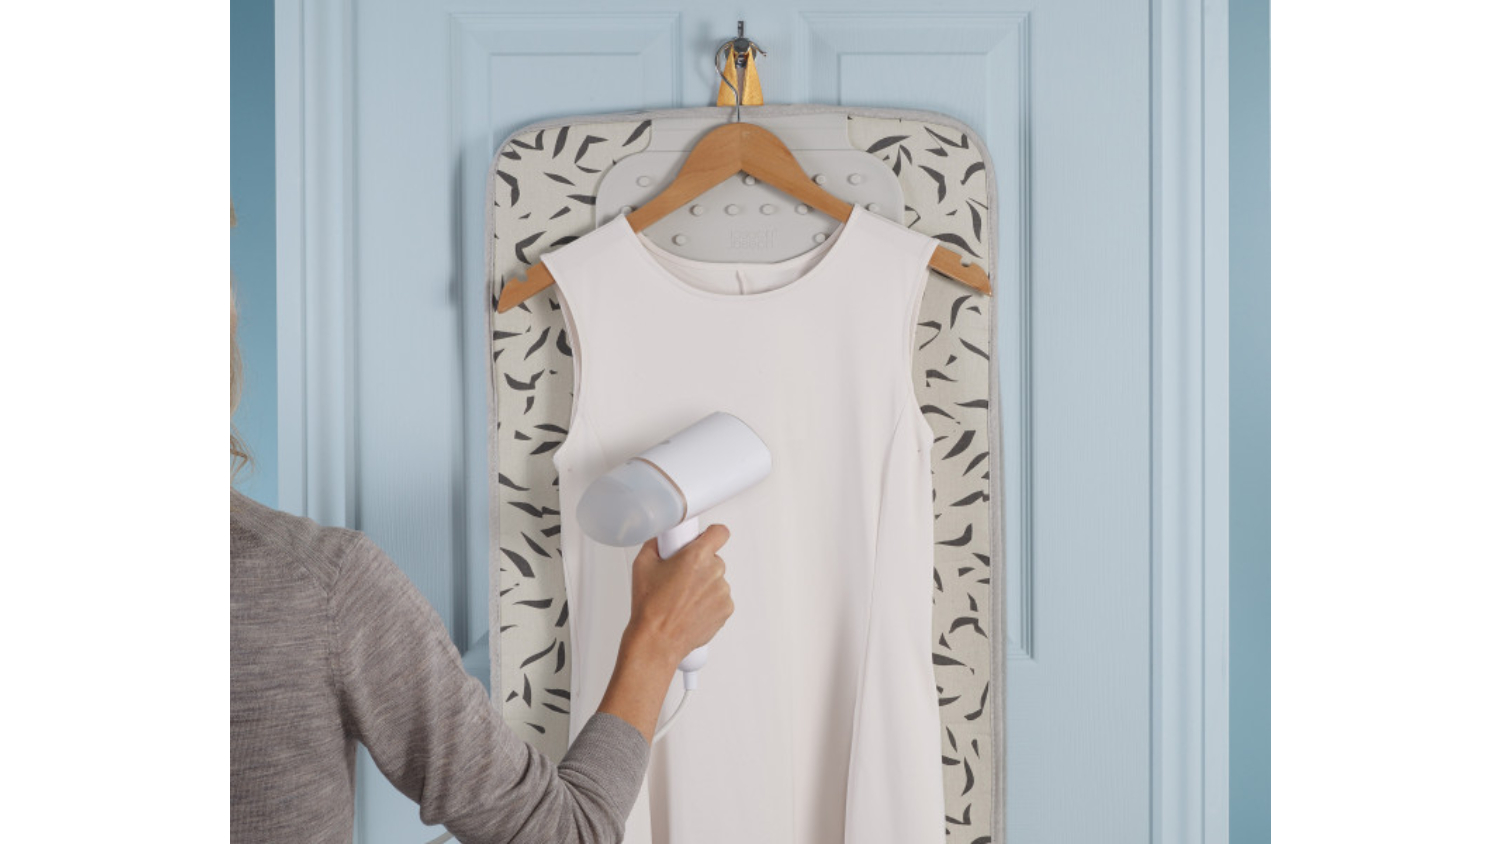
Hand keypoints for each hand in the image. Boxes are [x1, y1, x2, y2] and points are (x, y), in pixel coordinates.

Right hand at [622, 524, 734, 665]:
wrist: (657, 640)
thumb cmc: (650, 607)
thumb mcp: (642, 565)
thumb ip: (656, 544)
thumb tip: (661, 539)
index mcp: (697, 557)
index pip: (720, 532)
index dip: (711, 534)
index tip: (706, 538)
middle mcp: (714, 572)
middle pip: (714, 558)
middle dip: (699, 564)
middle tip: (680, 576)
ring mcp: (722, 593)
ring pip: (716, 580)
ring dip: (704, 585)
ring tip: (682, 598)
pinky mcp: (726, 610)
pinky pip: (720, 599)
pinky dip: (709, 602)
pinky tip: (691, 609)